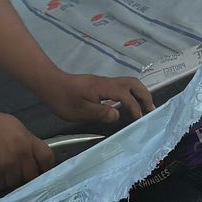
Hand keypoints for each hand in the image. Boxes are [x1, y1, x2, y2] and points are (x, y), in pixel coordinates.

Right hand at [0, 110, 55, 194]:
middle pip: (31, 177)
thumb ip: (26, 142)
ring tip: (2, 176)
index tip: (41, 173)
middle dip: (26, 179)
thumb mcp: (16, 127)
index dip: (46, 169)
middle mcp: (20, 155)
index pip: (47, 159)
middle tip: (18, 178)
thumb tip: (31, 156)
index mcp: (28, 142)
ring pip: (14, 184)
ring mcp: (6, 166)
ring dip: (9, 182)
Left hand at [40, 71, 154, 124]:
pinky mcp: (100, 85)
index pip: (126, 96)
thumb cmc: (63, 99)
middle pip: (133, 83)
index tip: (139, 119)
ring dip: (139, 94)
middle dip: (145, 95)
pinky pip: (121, 86)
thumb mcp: (80, 111)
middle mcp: (107, 82)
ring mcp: (104, 82)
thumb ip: (100, 113)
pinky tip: (128, 105)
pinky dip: (130, 94)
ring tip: (144, 108)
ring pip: (128, 83)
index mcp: (103, 88)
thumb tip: (117, 115)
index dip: (134, 107)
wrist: (50, 84)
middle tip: (151, 110)